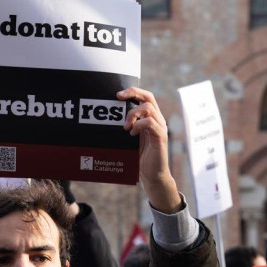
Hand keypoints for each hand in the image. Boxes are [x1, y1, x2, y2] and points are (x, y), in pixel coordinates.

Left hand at [119, 88, 178, 213]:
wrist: (152, 175)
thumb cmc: (139, 158)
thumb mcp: (130, 140)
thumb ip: (126, 128)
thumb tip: (106, 120)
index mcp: (150, 118)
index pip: (145, 97)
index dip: (133, 91)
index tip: (118, 94)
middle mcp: (157, 120)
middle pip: (149, 97)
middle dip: (133, 93)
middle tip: (118, 98)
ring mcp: (160, 128)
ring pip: (148, 108)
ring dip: (133, 114)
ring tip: (126, 127)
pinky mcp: (161, 137)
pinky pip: (150, 123)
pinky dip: (139, 125)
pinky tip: (132, 134)